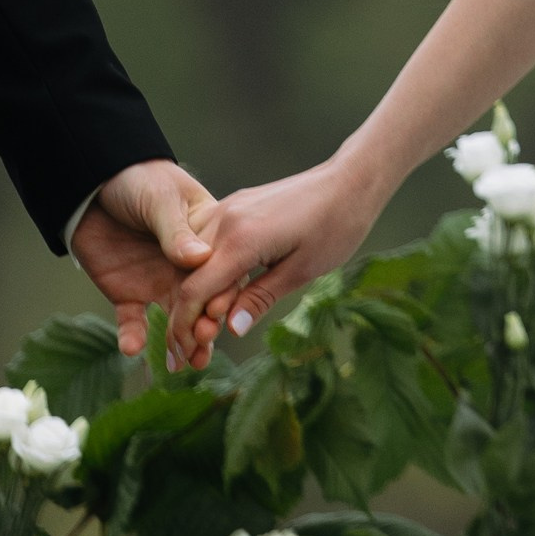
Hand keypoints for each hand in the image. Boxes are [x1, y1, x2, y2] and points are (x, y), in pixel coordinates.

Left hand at [71, 160, 219, 364]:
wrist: (92, 183)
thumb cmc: (137, 179)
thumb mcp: (160, 198)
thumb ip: (176, 230)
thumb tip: (199, 259)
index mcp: (205, 240)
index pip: (220, 272)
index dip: (222, 295)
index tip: (219, 315)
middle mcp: (186, 268)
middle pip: (202, 304)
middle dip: (205, 330)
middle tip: (203, 351)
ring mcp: (158, 283)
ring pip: (175, 321)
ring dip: (179, 344)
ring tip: (182, 364)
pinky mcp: (128, 295)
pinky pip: (134, 322)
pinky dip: (134, 337)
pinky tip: (133, 349)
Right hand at [169, 156, 382, 356]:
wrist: (349, 182)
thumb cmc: (334, 227)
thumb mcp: (301, 271)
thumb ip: (260, 298)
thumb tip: (230, 329)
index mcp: (240, 239)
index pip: (195, 289)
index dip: (185, 325)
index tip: (187, 353)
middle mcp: (225, 219)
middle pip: (188, 276)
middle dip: (185, 315)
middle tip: (193, 352)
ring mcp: (228, 209)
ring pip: (194, 259)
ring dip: (195, 294)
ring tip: (206, 329)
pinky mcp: (235, 206)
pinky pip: (208, 242)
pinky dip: (207, 272)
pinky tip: (218, 295)